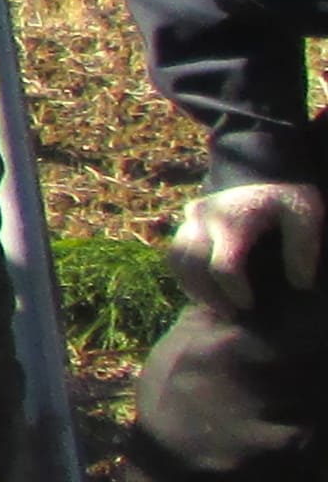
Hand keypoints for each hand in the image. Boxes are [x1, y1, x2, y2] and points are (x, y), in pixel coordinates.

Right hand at [168, 180, 325, 320]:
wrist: (267, 166)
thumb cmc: (288, 199)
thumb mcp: (306, 215)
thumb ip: (304, 247)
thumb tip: (299, 284)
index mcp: (234, 219)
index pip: (223, 265)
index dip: (233, 291)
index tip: (248, 306)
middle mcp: (204, 216)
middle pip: (191, 265)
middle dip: (209, 295)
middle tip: (230, 314)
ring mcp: (191, 215)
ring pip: (176, 258)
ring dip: (192, 285)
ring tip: (215, 305)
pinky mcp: (187, 217)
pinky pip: (174, 250)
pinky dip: (184, 273)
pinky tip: (205, 288)